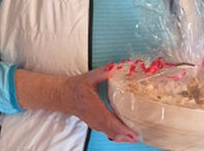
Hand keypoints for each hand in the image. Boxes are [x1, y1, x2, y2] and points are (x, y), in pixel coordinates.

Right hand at [15, 67, 137, 142]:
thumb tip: (114, 67)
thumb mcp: (88, 77)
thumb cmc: (75, 87)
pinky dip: (118, 135)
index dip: (121, 128)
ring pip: (110, 134)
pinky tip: (127, 134)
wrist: (62, 95)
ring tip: (137, 136)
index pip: (108, 120)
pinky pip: (108, 132)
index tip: (132, 132)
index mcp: (93, 108)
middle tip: (140, 136)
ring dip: (123, 137)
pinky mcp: (95, 124)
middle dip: (126, 135)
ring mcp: (94, 123)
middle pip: (112, 131)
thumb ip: (102, 73)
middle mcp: (94, 118)